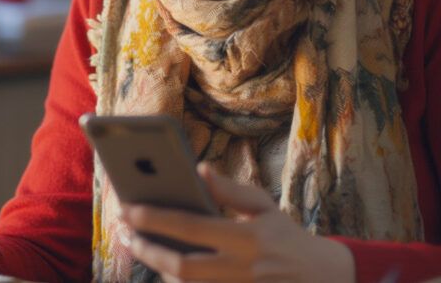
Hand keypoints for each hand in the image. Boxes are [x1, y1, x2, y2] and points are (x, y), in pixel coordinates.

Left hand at [121, 163, 354, 281]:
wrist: (317, 277)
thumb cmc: (285, 234)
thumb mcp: (264, 205)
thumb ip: (231, 190)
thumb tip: (200, 169)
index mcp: (248, 237)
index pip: (192, 227)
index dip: (156, 219)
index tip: (127, 208)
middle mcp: (241, 268)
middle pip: (182, 266)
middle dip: (147, 250)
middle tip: (123, 231)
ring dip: (156, 266)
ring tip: (136, 243)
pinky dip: (174, 279)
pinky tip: (160, 263)